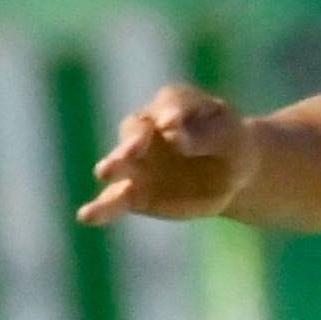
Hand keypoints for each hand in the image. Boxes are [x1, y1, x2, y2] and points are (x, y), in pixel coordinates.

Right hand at [81, 85, 255, 224]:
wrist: (233, 176)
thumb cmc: (232, 146)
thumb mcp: (229, 138)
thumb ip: (204, 137)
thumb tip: (175, 138)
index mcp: (173, 104)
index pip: (168, 106)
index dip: (171, 115)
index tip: (174, 126)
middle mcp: (147, 129)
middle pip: (136, 131)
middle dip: (134, 141)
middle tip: (134, 150)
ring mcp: (137, 161)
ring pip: (120, 163)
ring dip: (113, 167)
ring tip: (106, 173)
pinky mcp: (135, 192)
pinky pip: (116, 199)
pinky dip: (102, 208)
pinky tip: (87, 216)